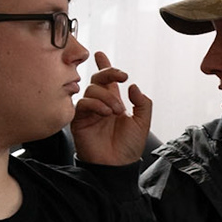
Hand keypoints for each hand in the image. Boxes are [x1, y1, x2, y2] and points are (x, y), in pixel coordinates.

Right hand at [71, 51, 153, 165]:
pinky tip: (105, 113)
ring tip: (117, 111)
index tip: (102, 55)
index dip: (104, 65)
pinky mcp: (79, 121)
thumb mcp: (142, 122)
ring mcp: (89, 112)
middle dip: (108, 72)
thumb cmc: (128, 147)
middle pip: (97, 79)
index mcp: (114, 102)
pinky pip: (82, 104)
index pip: (107, 79)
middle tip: (121, 75)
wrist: (117, 166)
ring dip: (107, 96)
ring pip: (91, 90)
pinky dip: (95, 104)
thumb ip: (142, 103)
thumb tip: (133, 86)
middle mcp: (100, 104)